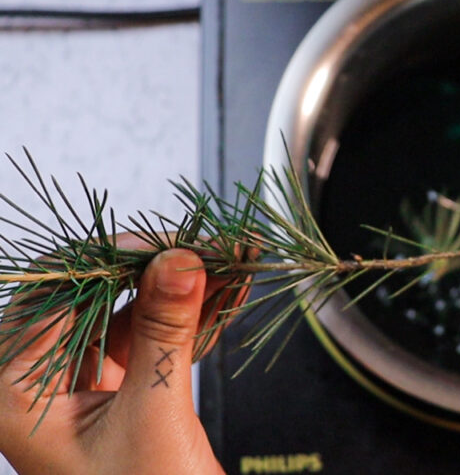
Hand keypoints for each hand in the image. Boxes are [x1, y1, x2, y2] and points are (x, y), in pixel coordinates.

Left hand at [0, 241, 229, 474]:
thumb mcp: (154, 414)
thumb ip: (165, 330)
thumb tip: (180, 259)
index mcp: (17, 390)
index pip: (57, 294)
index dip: (116, 261)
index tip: (175, 246)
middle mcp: (40, 381)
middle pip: (95, 294)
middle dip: (159, 268)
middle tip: (214, 251)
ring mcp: (80, 384)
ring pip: (129, 309)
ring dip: (184, 285)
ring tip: (235, 262)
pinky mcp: (119, 389)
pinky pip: (152, 334)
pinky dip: (191, 313)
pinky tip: (229, 291)